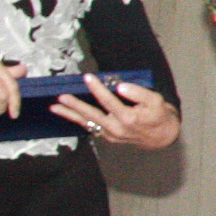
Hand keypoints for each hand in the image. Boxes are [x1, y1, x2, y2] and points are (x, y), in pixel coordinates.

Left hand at [51, 72, 178, 150]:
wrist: (161, 137)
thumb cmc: (158, 115)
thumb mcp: (156, 100)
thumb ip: (138, 92)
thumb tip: (120, 87)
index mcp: (128, 118)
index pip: (108, 101)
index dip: (97, 88)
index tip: (87, 77)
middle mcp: (116, 128)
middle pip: (91, 115)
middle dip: (75, 105)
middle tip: (62, 96)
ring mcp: (110, 135)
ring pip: (87, 123)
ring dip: (70, 115)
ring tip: (54, 107)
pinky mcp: (107, 138)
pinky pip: (90, 127)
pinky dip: (78, 120)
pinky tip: (68, 114)